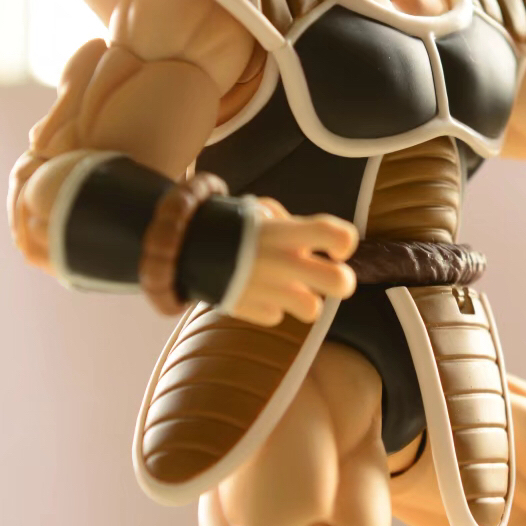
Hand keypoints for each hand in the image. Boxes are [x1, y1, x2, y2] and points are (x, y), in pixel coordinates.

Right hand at [229, 199, 357, 325]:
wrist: (179, 247)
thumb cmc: (229, 225)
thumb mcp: (258, 210)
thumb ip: (290, 224)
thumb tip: (311, 242)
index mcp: (286, 234)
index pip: (338, 235)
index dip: (345, 243)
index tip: (336, 249)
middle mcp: (282, 263)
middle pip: (340, 282)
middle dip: (342, 282)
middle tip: (328, 276)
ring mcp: (267, 290)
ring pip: (313, 309)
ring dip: (305, 299)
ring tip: (289, 287)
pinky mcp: (250, 310)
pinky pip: (275, 314)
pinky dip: (270, 305)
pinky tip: (256, 291)